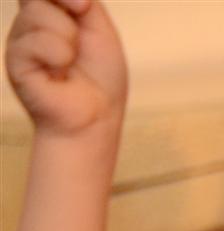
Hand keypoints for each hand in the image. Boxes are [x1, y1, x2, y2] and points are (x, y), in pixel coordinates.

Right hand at [5, 0, 125, 138]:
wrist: (95, 116)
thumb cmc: (99, 76)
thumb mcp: (99, 29)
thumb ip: (83, 1)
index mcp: (48, 12)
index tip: (83, 7)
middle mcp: (28, 22)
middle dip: (68, 8)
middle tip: (80, 37)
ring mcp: (18, 40)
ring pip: (38, 14)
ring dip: (68, 39)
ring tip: (70, 62)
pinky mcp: (14, 60)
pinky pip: (36, 41)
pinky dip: (59, 55)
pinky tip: (59, 73)